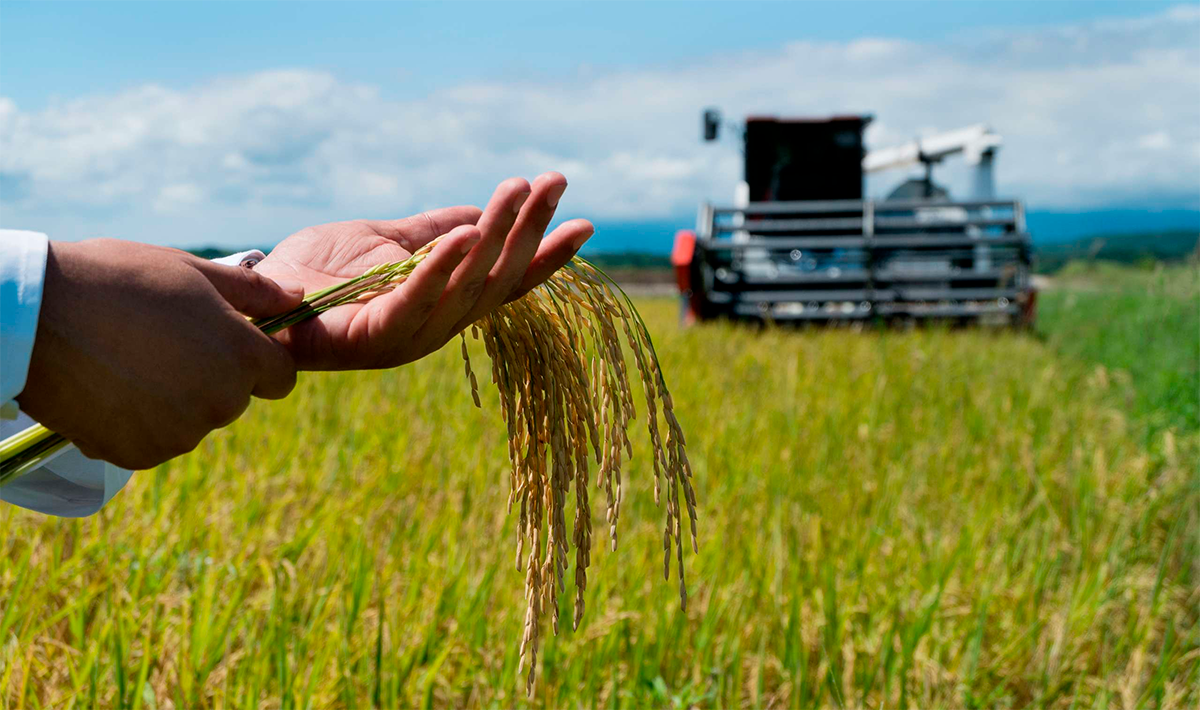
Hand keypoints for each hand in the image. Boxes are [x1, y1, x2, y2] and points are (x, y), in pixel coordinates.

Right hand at [17, 239, 302, 468]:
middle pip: (234, 398)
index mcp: (241, 358)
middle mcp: (219, 404)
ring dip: (174, 399)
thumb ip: (253, 293)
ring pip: (193, 421)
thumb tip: (296, 297)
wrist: (34, 318)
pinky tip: (110, 386)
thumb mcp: (193, 272)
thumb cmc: (118, 281)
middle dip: (212, 375)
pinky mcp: (137, 456)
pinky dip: (138, 421)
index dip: (259, 359)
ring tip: (130, 360)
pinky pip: (153, 441)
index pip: (281, 377)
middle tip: (163, 341)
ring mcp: (178, 435)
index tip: (226, 341)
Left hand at [253, 172, 593, 369]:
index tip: (583, 221)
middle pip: (498, 279)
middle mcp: (435, 327)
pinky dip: (445, 268)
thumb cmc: (320, 271)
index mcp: (444, 306)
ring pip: (467, 285)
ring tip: (518, 191)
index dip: (546, 254)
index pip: (508, 281)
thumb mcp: (388, 241)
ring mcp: (408, 337)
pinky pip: (419, 300)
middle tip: (553, 184)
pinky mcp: (375, 337)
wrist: (257, 298)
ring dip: (497, 235)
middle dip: (529, 230)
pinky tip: (470, 233)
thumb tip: (482, 213)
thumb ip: (433, 232)